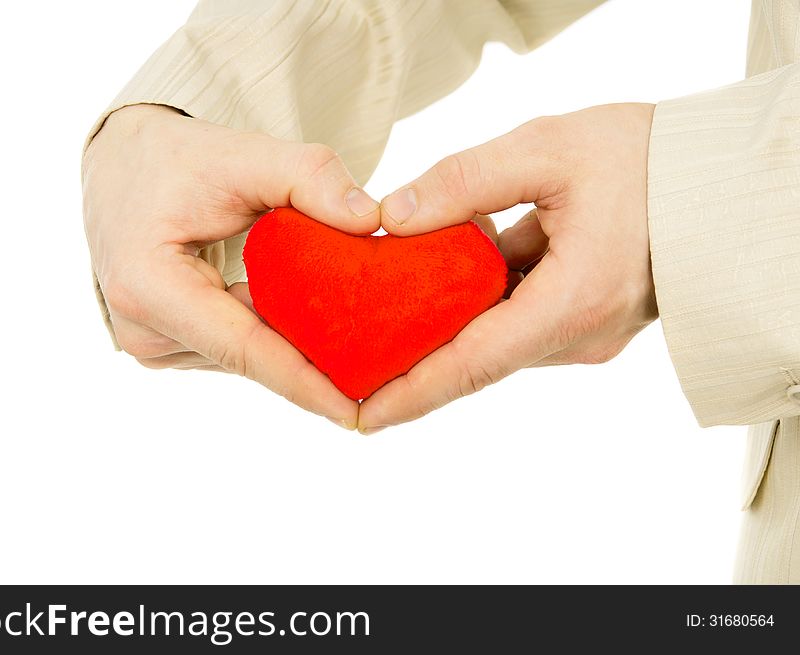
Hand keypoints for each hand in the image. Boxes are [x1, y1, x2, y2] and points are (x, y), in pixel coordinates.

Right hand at [82, 104, 379, 427]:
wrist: (124, 165)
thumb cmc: (177, 159)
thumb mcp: (241, 154)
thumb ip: (308, 177)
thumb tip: (371, 220)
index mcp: (147, 287)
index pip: (243, 347)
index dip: (303, 383)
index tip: (355, 414)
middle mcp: (143, 329)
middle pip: (249, 357)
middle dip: (315, 362)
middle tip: (384, 365)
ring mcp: (151, 343)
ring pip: (244, 356)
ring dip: (294, 343)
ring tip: (352, 332)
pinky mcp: (166, 343)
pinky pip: (233, 348)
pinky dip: (272, 332)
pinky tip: (309, 317)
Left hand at [358, 103, 658, 432]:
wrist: (713, 179)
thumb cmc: (647, 160)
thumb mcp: (546, 150)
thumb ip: (462, 182)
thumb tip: (392, 217)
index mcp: (570, 302)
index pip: (473, 364)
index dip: (412, 394)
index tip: (362, 417)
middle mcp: (577, 334)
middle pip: (476, 356)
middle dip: (414, 360)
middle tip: (351, 360)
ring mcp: (584, 331)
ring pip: (495, 337)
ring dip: (447, 322)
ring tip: (384, 309)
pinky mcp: (584, 317)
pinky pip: (518, 318)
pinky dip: (480, 301)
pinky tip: (449, 268)